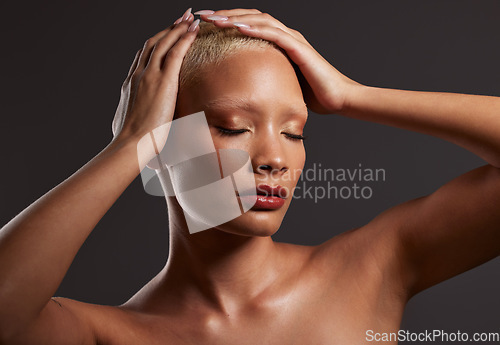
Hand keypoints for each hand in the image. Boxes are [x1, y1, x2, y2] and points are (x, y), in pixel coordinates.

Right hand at [112, 8, 198, 152]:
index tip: (166, 36)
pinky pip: (175, 53)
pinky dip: (184, 38)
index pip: (143, 56)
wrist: (130, 144)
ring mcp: (148, 76)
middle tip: (181, 18)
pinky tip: (193, 30)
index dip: (156, 43)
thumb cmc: (132, 142)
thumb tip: (141, 125)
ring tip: (190, 18)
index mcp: (130, 84)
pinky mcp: (162, 81)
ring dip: (177, 28)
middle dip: (168, 29)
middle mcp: (137, 74)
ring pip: (163, 43)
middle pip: (152, 43)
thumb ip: (137, 118)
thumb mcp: (130, 124)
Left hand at [198, 8, 360, 114]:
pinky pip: (275, 35)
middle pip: (250, 16)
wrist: (338, 98)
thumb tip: (241, 90)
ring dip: (236, 18)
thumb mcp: (280, 84)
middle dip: (225, 14)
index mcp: (278, 42)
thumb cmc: (311, 94)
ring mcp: (293, 39)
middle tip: (201, 15)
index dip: (226, 21)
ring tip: (215, 19)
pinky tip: (239, 28)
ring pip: (260, 21)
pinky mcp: (300, 49)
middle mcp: (285, 35)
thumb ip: (263, 80)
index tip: (204, 25)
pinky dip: (256, 29)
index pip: (248, 24)